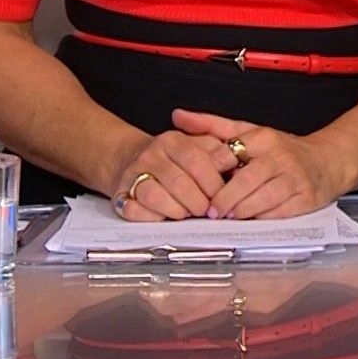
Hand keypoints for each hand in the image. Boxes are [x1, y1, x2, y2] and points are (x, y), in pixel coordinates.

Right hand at [106, 128, 239, 221]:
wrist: (129, 158)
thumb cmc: (173, 158)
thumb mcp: (197, 146)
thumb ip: (217, 152)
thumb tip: (236, 161)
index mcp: (174, 141)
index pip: (198, 161)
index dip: (214, 183)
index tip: (223, 196)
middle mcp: (152, 155)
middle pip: (179, 182)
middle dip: (198, 202)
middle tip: (207, 211)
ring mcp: (134, 175)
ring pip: (155, 196)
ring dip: (176, 210)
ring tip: (186, 213)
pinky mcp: (121, 195)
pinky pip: (134, 210)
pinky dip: (150, 217)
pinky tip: (163, 216)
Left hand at [172, 109, 351, 219]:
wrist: (328, 161)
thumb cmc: (282, 150)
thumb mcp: (249, 131)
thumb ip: (212, 126)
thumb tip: (178, 116)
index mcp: (263, 138)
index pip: (229, 154)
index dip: (209, 173)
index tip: (195, 184)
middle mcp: (280, 157)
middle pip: (246, 180)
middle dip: (224, 198)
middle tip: (209, 210)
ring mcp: (294, 178)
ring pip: (262, 198)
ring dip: (241, 210)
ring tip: (227, 215)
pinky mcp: (305, 198)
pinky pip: (279, 213)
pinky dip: (261, 218)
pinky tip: (250, 219)